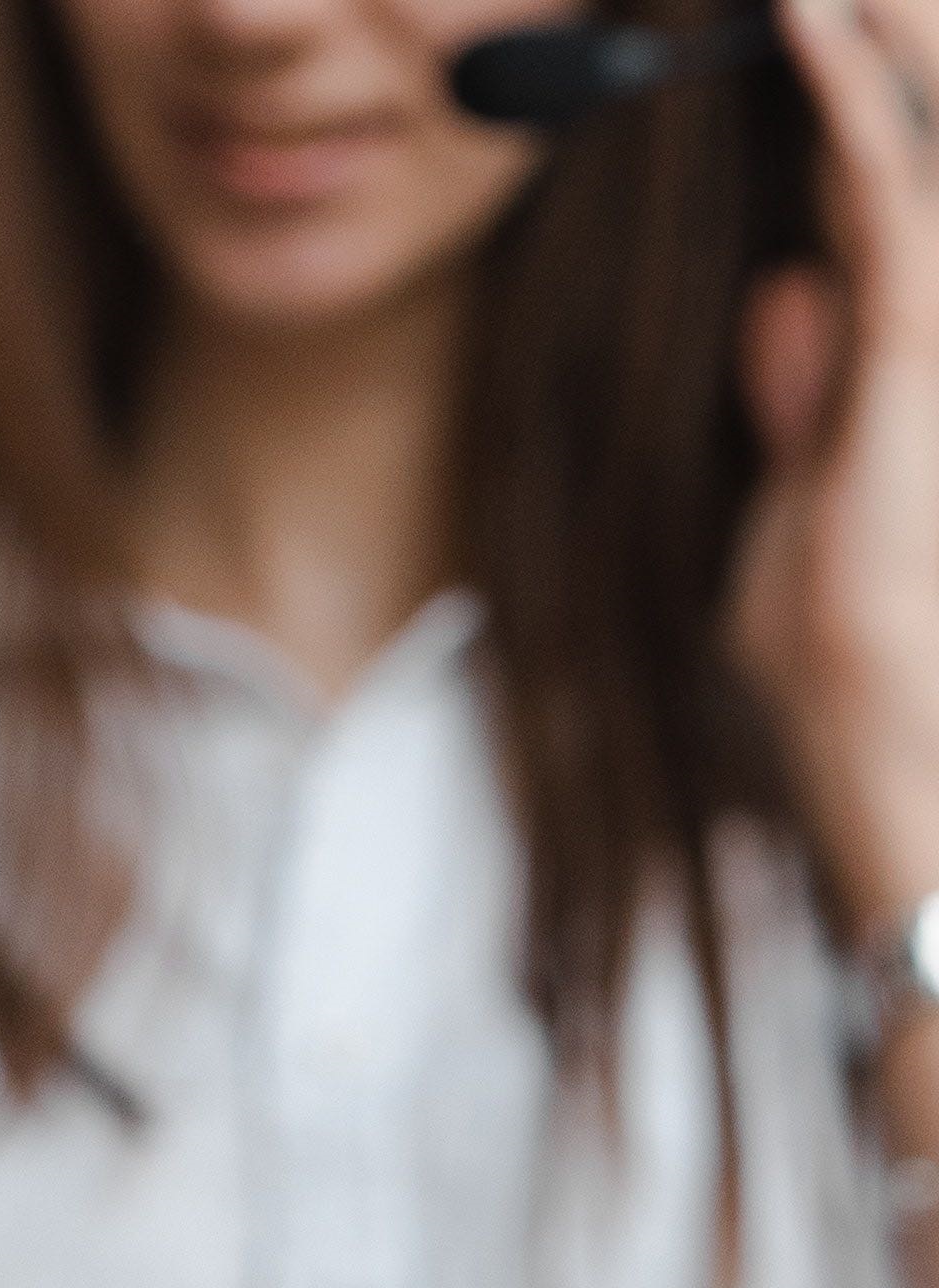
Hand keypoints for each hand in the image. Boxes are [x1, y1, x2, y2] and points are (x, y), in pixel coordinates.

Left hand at [733, 0, 938, 929]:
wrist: (904, 788)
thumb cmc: (848, 694)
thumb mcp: (794, 533)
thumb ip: (805, 411)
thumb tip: (786, 299)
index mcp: (906, 367)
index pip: (882, 186)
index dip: (852, 81)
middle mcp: (934, 348)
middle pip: (916, 142)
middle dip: (888, 31)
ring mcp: (935, 364)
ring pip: (916, 146)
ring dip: (875, 40)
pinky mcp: (920, 382)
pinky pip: (892, 210)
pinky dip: (849, 111)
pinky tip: (809, 23)